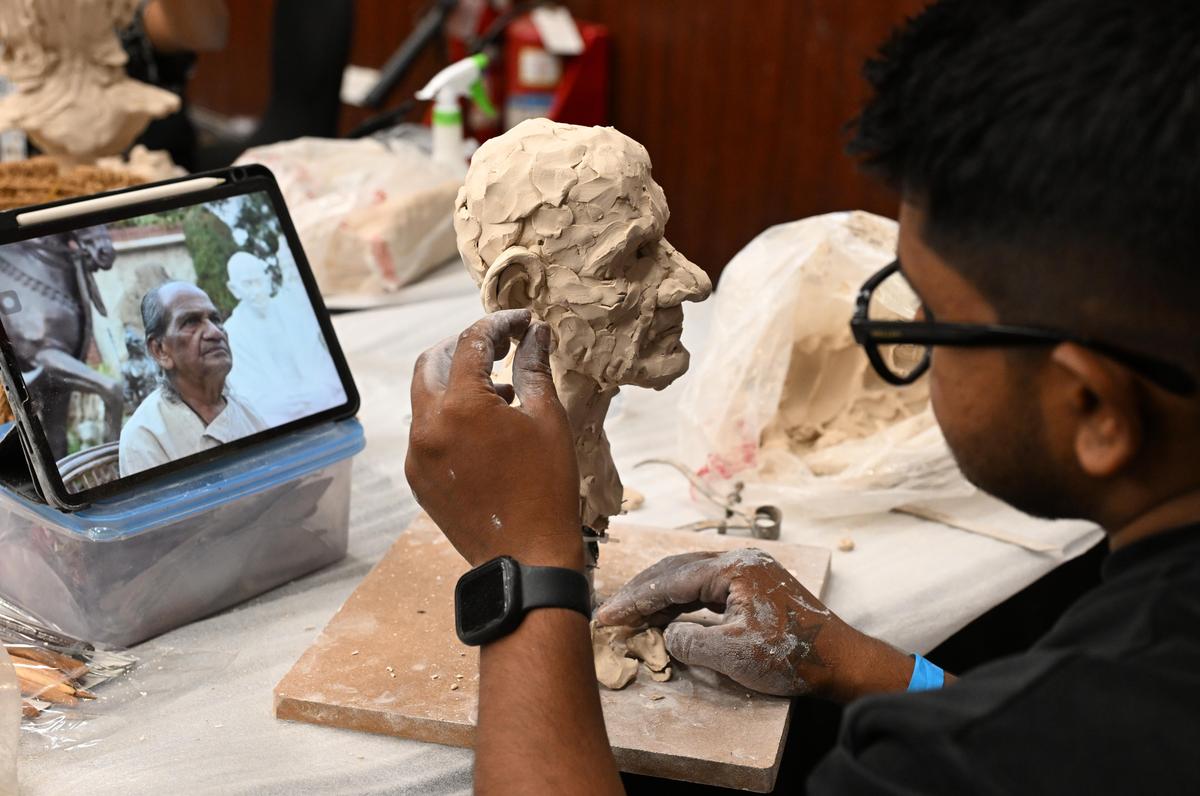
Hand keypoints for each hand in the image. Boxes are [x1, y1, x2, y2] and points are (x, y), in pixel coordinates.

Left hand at [406, 310, 583, 569]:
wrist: (527, 558)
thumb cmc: (546, 488)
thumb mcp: (548, 419)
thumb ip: (534, 368)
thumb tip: (535, 333)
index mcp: (460, 407)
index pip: (471, 343)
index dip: (499, 324)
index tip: (522, 322)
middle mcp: (427, 426)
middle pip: (431, 362)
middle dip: (464, 347)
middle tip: (499, 346)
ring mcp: (417, 455)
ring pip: (425, 398)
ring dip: (456, 383)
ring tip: (500, 392)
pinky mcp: (418, 479)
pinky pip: (426, 432)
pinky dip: (450, 418)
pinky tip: (485, 430)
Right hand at [595, 549, 911, 699]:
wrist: (842, 661)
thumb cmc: (791, 656)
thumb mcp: (732, 654)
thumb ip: (689, 641)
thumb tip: (666, 634)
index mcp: (732, 568)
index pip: (671, 579)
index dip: (635, 599)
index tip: (608, 615)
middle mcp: (738, 560)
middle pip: (676, 570)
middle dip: (641, 593)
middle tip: (612, 613)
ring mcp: (747, 571)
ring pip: (690, 578)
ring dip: (660, 597)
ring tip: (632, 616)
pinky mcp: (754, 587)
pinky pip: (707, 588)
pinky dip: (682, 602)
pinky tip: (667, 617)